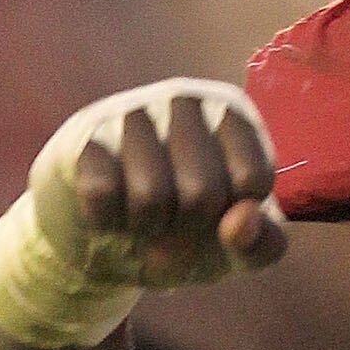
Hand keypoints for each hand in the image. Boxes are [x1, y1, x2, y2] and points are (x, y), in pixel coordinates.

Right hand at [30, 77, 285, 293]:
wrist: (107, 238)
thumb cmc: (188, 231)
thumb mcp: (238, 250)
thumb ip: (263, 243)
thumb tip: (243, 219)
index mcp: (235, 116)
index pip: (253, 179)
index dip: (235, 219)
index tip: (221, 214)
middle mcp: (185, 99)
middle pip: (203, 192)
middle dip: (188, 229)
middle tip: (175, 224)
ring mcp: (133, 111)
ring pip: (151, 195)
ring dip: (147, 228)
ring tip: (144, 218)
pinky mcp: (86, 134)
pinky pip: (101, 194)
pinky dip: (108, 222)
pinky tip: (109, 210)